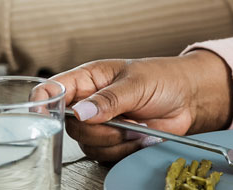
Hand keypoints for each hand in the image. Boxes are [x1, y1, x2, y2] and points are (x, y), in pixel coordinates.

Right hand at [37, 50, 232, 162]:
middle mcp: (90, 102)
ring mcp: (101, 123)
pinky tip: (140, 135)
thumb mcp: (137, 82)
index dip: (43, 103)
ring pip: (87, 143)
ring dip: (115, 139)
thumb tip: (82, 111)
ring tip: (137, 124)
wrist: (189, 98)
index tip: (45, 115)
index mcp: (89, 79)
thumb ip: (109, 98)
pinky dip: (124, 149)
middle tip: (121, 120)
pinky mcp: (114, 140)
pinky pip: (105, 154)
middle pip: (69, 125)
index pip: (53, 89)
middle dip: (97, 128)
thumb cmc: (164, 78)